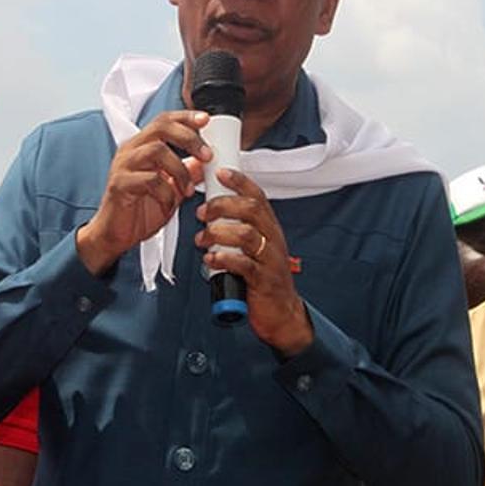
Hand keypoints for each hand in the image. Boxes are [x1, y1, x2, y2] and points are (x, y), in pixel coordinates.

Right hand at [76, 110, 212, 274]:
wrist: (114, 235)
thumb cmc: (138, 211)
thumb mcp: (170, 189)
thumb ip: (186, 172)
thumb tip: (205, 161)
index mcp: (141, 147)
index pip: (164, 120)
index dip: (186, 117)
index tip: (206, 120)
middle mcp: (131, 151)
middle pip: (160, 127)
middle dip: (188, 137)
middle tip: (206, 155)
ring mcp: (123, 166)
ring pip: (156, 150)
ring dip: (180, 169)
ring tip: (188, 189)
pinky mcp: (120, 185)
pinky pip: (149, 179)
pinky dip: (166, 192)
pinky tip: (169, 203)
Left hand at [194, 168, 313, 356]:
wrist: (282, 312)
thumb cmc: (262, 277)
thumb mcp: (253, 248)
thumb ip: (237, 229)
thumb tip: (210, 211)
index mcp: (269, 228)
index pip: (257, 196)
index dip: (240, 182)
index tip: (220, 173)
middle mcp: (272, 239)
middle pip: (251, 210)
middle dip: (222, 206)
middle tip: (202, 212)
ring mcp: (270, 259)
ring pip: (246, 235)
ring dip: (218, 233)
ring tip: (202, 239)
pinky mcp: (263, 281)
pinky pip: (244, 265)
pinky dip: (223, 259)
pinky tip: (210, 260)